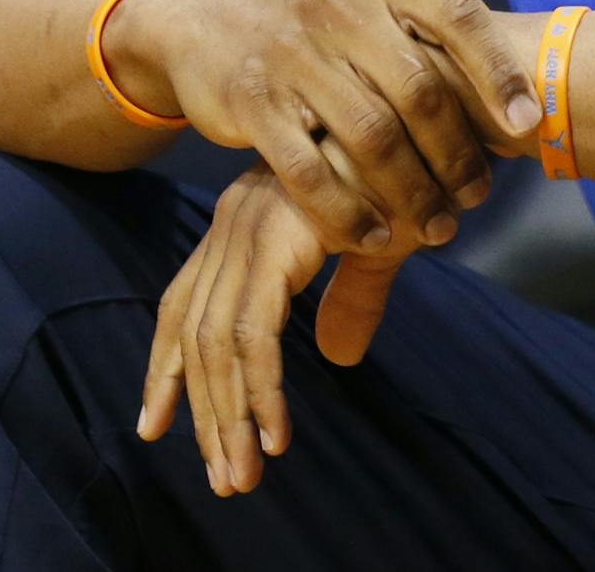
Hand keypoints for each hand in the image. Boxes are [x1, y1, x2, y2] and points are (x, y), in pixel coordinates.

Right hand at [126, 0, 541, 257]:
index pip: (459, 18)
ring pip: (370, 137)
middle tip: (477, 197)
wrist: (206, 15)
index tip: (528, 126)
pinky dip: (347, 211)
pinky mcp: (252, 100)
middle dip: (457, 154)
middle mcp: (341, 8)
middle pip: (420, 91)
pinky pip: (308, 169)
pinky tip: (373, 236)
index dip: (500, 73)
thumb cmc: (316, 21)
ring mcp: (293, 53)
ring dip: (411, 193)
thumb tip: (520, 98)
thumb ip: (432, 34)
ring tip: (436, 228)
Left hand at [139, 160, 416, 495]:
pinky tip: (273, 437)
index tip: (155, 425)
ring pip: (217, 344)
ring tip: (240, 474)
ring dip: (227, 418)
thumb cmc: (416, 171)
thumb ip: (351, 300)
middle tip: (218, 475)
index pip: (185, 305)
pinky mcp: (280, 242)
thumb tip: (338, 358)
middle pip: (193, 332)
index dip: (165, 368)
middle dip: (200, 410)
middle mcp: (236, 220)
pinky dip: (260, 392)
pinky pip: (253, 335)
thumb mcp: (379, 246)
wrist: (440, 119)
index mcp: (246, 218)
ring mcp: (252, 228)